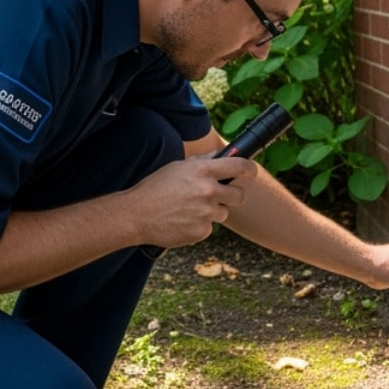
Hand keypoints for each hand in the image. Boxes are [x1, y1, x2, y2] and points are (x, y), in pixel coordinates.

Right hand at [126, 154, 253, 249]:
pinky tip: (182, 221)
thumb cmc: (154, 188)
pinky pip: (208, 228)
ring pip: (223, 213)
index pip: (239, 166)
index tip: (252, 172)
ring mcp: (206, 213)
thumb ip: (202, 162)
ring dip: (212, 211)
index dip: (250, 169)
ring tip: (189, 209)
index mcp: (202, 171)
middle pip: (239, 195)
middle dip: (233, 195)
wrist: (136, 215)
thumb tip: (222, 156)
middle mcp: (208, 191)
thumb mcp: (177, 168)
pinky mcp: (202, 232)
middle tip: (222, 195)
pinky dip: (199, 225)